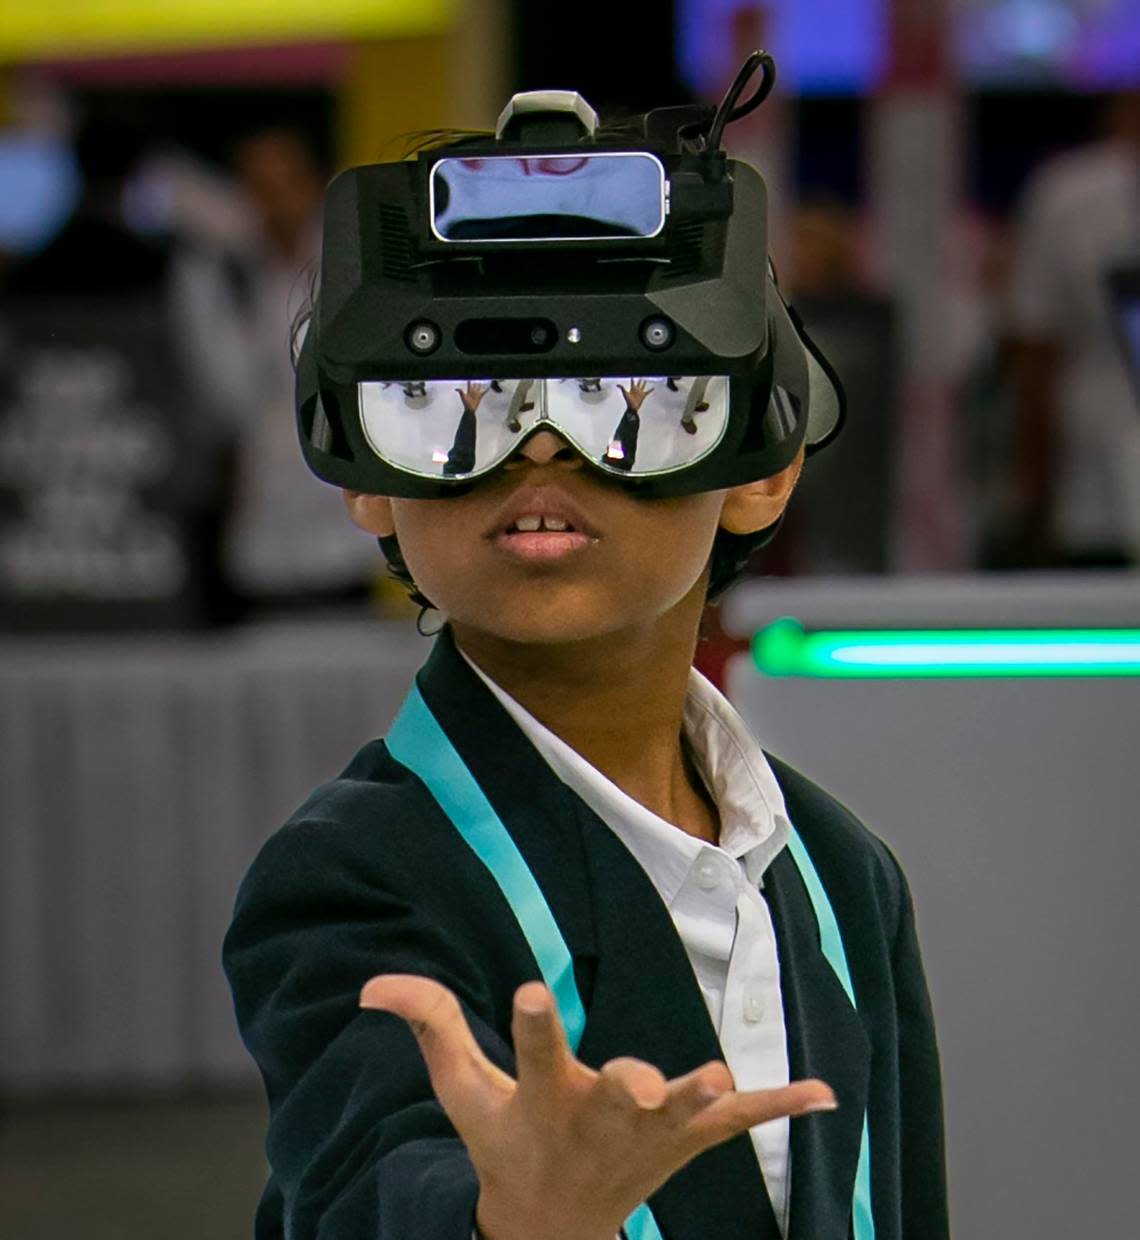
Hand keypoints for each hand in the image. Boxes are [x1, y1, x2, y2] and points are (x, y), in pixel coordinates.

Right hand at [360, 975, 835, 1239]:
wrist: (554, 1231)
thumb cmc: (505, 1145)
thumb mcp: (463, 1092)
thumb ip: (429, 1026)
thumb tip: (373, 983)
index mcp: (541, 1100)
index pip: (532, 1054)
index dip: (533, 1025)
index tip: (534, 989)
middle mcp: (597, 1119)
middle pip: (616, 1098)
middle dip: (628, 1088)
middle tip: (639, 1084)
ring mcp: (648, 1134)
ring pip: (681, 1117)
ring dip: (704, 1101)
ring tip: (721, 1081)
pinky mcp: (685, 1140)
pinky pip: (736, 1125)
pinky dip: (777, 1107)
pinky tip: (823, 1092)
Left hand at [457, 381, 488, 413]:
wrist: (470, 409)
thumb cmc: (466, 403)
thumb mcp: (463, 396)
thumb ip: (460, 391)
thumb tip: (455, 389)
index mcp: (469, 391)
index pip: (469, 385)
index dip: (469, 382)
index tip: (469, 379)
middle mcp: (472, 392)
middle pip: (474, 386)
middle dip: (474, 383)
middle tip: (475, 379)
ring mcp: (476, 394)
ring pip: (478, 388)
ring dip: (479, 386)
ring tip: (480, 382)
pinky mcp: (479, 397)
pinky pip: (483, 393)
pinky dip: (486, 390)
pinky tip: (488, 388)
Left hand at [617, 379, 653, 411]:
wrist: (632, 407)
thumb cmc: (628, 401)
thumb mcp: (625, 393)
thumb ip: (622, 388)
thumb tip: (617, 385)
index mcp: (632, 389)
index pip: (632, 382)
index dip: (632, 379)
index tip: (632, 377)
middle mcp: (636, 390)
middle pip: (638, 384)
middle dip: (639, 381)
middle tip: (640, 377)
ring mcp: (640, 392)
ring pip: (643, 386)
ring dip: (644, 383)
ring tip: (645, 380)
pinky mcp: (643, 395)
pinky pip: (648, 392)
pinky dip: (651, 390)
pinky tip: (653, 388)